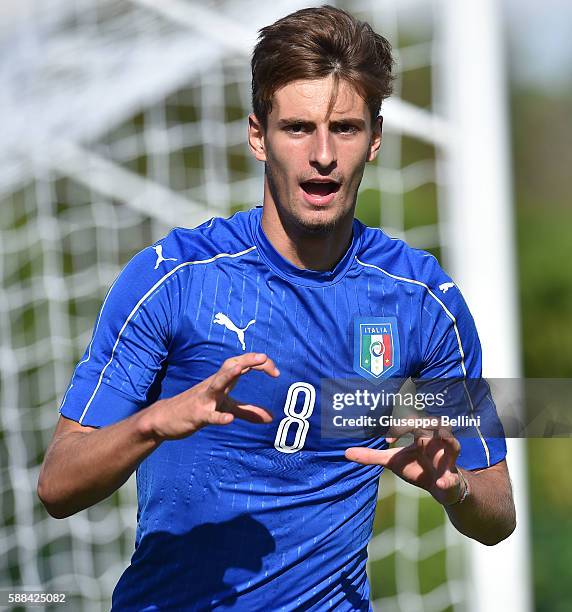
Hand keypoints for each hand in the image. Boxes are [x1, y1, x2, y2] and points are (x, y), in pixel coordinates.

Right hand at [142, 353, 279, 441]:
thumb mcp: (226, 408)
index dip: (259, 364)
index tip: (276, 372)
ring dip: (229, 375)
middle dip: (248, 360)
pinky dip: (219, 416)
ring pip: (217, 383)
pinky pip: (208, 415)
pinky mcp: (196, 414)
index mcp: (222, 381)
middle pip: (231, 366)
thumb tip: (271, 418)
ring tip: (242, 369)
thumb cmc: (197, 408)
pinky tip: (228, 419)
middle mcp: (213, 385)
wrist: (164, 419)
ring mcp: (204, 398)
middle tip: (265, 358)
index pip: (242, 364)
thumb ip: (248, 411)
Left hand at [345, 423, 463, 505]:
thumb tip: (346, 453)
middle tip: (414, 424)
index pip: (412, 421)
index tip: (388, 439)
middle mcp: (435, 442)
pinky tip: (442, 483)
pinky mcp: (453, 476)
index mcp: (419, 435)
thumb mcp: (392, 461)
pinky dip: (448, 480)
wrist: (439, 488)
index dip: (400, 425)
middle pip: (434, 424)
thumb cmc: (416, 467)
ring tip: (442, 435)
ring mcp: (446, 458)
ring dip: (448, 439)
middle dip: (425, 421)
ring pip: (452, 443)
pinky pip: (453, 477)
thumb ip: (371, 456)